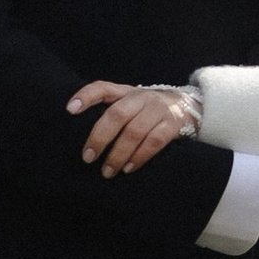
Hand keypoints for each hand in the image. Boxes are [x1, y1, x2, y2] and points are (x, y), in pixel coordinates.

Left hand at [68, 79, 201, 175]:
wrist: (188, 105)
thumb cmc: (146, 109)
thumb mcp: (129, 102)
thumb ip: (109, 110)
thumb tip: (78, 131)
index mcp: (125, 91)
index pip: (102, 88)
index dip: (85, 96)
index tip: (69, 110)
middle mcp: (141, 97)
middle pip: (117, 115)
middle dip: (100, 138)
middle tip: (88, 158)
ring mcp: (158, 110)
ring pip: (135, 132)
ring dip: (118, 154)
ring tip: (107, 171)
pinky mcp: (172, 124)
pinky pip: (154, 142)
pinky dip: (139, 157)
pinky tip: (128, 169)